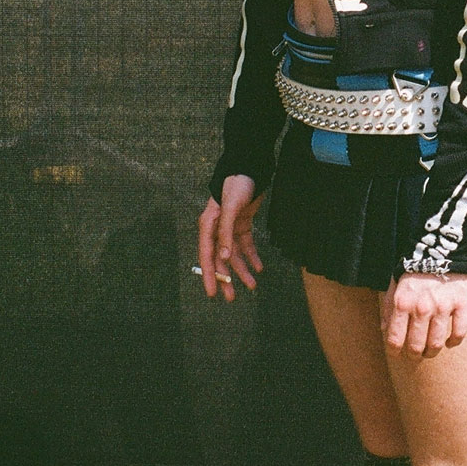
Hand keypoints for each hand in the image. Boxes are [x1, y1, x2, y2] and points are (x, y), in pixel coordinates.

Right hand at [197, 175, 262, 301]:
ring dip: (242, 270)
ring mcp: (229, 227)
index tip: (212, 293)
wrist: (249, 167)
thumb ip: (226, 232)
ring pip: (234, 255)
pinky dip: (252, 256)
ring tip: (253, 286)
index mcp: (208, 225)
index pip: (207, 256)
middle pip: (220, 259)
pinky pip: (246, 245)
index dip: (210, 275)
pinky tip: (259, 267)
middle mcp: (216, 229)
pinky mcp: (241, 224)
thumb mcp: (231, 207)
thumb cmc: (237, 184)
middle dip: (226, 278)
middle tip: (232, 298)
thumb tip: (224, 257)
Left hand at [382, 273, 466, 356]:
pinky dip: (453, 342)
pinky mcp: (461, 304)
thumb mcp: (394, 284)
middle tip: (416, 355)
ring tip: (430, 351)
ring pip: (436, 343)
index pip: (395, 339)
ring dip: (432, 352)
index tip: (398, 354)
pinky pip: (459, 333)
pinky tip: (449, 343)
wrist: (441, 247)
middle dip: (414, 355)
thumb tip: (385, 331)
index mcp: (402, 302)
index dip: (395, 352)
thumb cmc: (415, 268)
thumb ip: (388, 308)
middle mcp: (421, 307)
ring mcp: (443, 307)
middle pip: (416, 346)